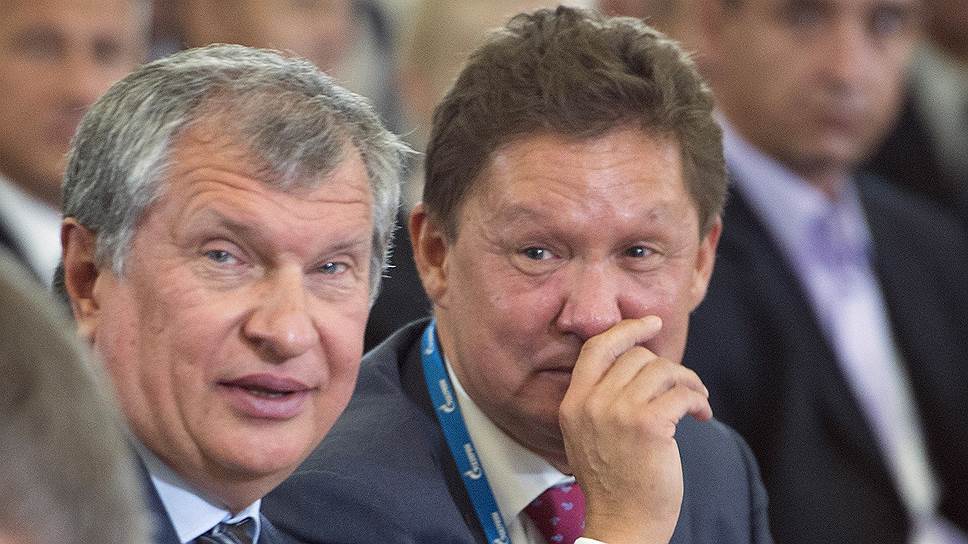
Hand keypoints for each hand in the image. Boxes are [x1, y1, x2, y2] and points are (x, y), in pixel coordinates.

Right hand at [559, 316, 711, 543]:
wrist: (622, 523)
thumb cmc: (612, 482)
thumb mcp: (587, 435)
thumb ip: (599, 399)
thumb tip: (637, 363)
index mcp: (573, 403)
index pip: (597, 347)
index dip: (626, 329)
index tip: (652, 323)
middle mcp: (591, 403)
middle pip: (636, 356)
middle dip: (667, 367)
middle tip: (684, 385)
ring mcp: (617, 413)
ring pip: (662, 370)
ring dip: (688, 382)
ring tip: (697, 402)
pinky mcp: (648, 425)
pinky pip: (681, 393)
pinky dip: (698, 400)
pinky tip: (701, 414)